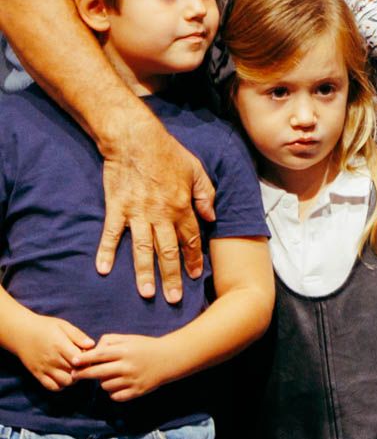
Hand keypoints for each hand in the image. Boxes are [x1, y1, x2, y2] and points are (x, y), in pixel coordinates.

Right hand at [0, 310, 91, 390]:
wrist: (21, 333)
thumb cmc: (45, 327)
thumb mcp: (63, 326)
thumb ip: (78, 336)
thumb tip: (91, 345)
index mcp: (60, 346)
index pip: (80, 360)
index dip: (88, 360)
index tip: (91, 356)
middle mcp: (52, 359)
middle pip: (75, 372)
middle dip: (83, 369)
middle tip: (84, 363)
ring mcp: (44, 368)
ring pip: (65, 382)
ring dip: (74, 379)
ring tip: (75, 370)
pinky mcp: (37, 374)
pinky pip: (52, 387)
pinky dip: (61, 385)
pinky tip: (64, 376)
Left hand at [72, 333, 177, 400]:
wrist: (171, 358)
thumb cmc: (147, 347)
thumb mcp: (130, 338)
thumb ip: (110, 341)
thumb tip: (92, 351)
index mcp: (125, 351)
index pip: (98, 355)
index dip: (83, 359)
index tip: (73, 362)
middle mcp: (127, 366)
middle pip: (97, 372)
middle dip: (82, 374)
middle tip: (74, 375)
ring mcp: (132, 380)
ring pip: (105, 386)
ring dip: (102, 382)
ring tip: (110, 376)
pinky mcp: (136, 391)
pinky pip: (114, 396)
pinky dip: (113, 392)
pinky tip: (119, 385)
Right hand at [97, 116, 214, 302]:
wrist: (135, 140)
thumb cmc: (168, 153)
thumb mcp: (196, 170)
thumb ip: (206, 194)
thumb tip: (211, 216)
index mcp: (182, 205)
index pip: (190, 238)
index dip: (193, 258)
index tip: (194, 275)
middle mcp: (161, 214)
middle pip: (168, 251)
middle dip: (172, 276)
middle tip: (173, 298)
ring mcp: (137, 213)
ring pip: (142, 249)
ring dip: (144, 273)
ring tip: (147, 293)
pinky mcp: (116, 209)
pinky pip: (110, 235)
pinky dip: (106, 252)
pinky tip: (103, 270)